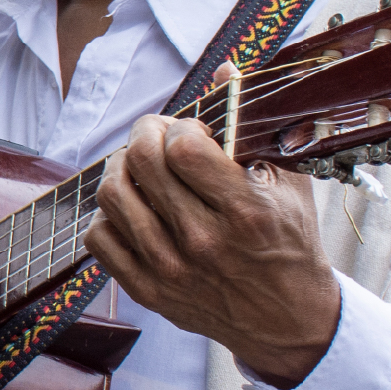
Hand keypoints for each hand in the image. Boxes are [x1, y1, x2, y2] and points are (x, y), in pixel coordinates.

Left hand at [83, 110, 340, 388]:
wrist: (288, 321)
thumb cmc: (291, 244)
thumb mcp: (289, 184)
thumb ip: (255, 127)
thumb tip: (226, 68)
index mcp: (245, 213)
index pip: (183, 148)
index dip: (182, 127)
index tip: (194, 132)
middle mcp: (203, 242)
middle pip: (141, 163)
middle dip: (145, 133)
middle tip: (157, 134)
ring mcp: (170, 269)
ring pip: (112, 196)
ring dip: (121, 168)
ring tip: (140, 165)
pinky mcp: (147, 290)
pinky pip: (99, 237)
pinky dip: (108, 214)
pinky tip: (133, 207)